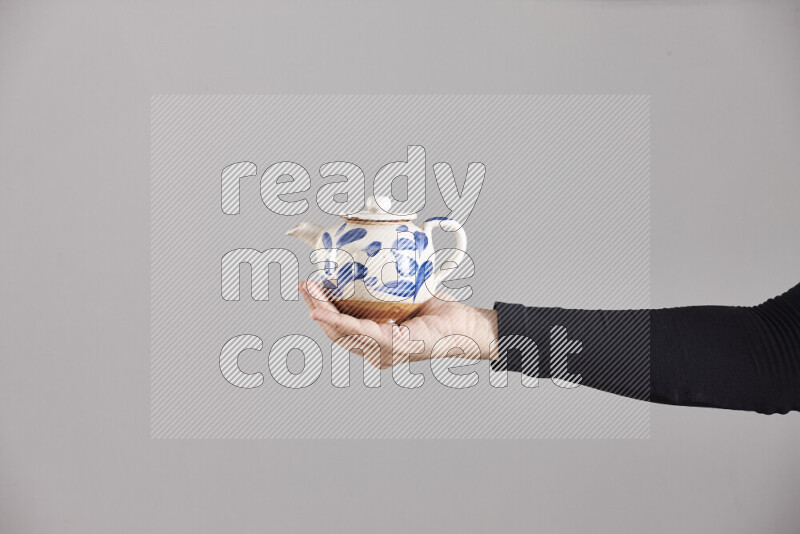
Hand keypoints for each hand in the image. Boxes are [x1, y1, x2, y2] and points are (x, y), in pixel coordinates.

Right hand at [300, 281, 497, 368]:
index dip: (320, 306)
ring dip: (323, 312)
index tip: (308, 286)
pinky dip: (342, 323)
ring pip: (343, 333)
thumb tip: (369, 248)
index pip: (339, 325)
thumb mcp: (403, 290)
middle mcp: (375, 350)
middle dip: (315, 306)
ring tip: (310, 293)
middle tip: (303, 286)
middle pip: (335, 331)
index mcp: (374, 338)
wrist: (466, 324)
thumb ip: (383, 278)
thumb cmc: (437, 310)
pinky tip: (325, 314)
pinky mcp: (397, 348)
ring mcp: (385, 353)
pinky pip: (363, 334)